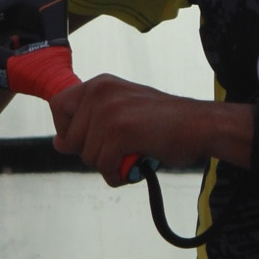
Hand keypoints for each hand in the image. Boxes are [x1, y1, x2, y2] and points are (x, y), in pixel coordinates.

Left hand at [49, 73, 217, 182]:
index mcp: (100, 84)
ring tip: (133, 156)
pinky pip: (104, 166)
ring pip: (88, 156)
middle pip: (71, 139)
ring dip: (109, 166)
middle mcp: (100, 91)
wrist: (201, 126)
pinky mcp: (119, 131)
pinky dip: (118, 175)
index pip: (58, 106)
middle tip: (122, 149)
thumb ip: (90, 124)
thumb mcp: (122, 114)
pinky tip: (134, 168)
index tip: (92, 139)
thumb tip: (57, 143)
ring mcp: (109, 110)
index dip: (69, 130)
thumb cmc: (166, 123)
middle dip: (94, 153)